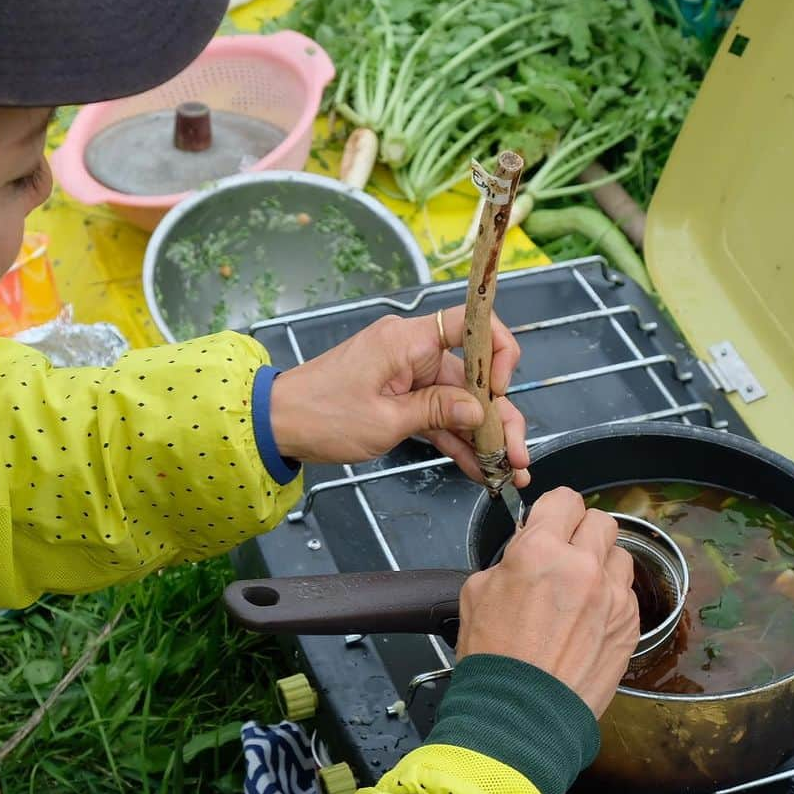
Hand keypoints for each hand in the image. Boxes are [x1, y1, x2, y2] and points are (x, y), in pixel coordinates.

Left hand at [268, 306, 529, 485]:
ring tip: (508, 470)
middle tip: (516, 455)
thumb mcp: (385, 420)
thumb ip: (437, 412)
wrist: (277, 425)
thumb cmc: (321, 415)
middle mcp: (413, 352)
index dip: (497, 352)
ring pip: (460, 403)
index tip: (501, 390)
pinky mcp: (400, 399)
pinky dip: (457, 440)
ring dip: (484, 436)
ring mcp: (408, 376)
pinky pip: (439, 416)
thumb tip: (480, 410)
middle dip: (500, 417)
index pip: (471, 323)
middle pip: (473, 378)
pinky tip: (480, 467)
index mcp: (408, 341)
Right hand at [456, 488, 639, 716]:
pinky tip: (587, 619)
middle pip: (601, 521)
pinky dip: (610, 598)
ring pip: (620, 555)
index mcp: (539, 551)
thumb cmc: (494, 658)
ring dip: (601, 563)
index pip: (564, 500)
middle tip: (565, 553)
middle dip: (581, 532)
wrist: (521, 712)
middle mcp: (582, 566)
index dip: (555, 510)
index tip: (551, 521)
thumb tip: (525, 549)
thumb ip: (509, 559)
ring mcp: (611, 596)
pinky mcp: (628, 625)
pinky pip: (626, 594)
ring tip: (579, 588)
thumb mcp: (476, 591)